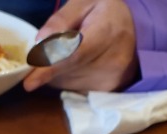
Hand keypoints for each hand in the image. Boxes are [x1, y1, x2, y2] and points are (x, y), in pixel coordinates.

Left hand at [22, 0, 138, 92]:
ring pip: (67, 82)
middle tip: (52, 44)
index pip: (74, 55)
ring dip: (58, 69)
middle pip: (67, 71)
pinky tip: (78, 62)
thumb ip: (61, 19)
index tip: (30, 82)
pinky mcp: (108, 91)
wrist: (136, 29)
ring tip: (73, 49)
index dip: (50, 68)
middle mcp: (112, 61)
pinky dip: (67, 77)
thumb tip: (40, 41)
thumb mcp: (84, 1)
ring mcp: (111, 80)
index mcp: (107, 32)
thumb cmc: (106, 10)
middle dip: (49, 62)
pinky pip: (74, 88)